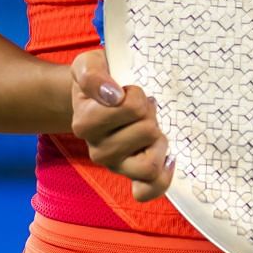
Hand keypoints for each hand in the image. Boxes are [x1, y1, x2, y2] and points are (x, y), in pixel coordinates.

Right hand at [69, 48, 171, 202]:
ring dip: (158, 140)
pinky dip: (162, 177)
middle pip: (146, 132)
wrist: (98, 94)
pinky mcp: (130, 175)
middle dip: (150, 114)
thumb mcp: (90, 64)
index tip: (126, 91)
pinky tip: (167, 157)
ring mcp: (115, 165)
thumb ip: (92, 74)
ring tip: (149, 126)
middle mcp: (97, 149)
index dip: (136, 95)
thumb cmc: (101, 78)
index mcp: (85, 122)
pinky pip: (148, 189)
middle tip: (141, 108)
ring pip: (149, 164)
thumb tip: (111, 94)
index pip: (130, 108)